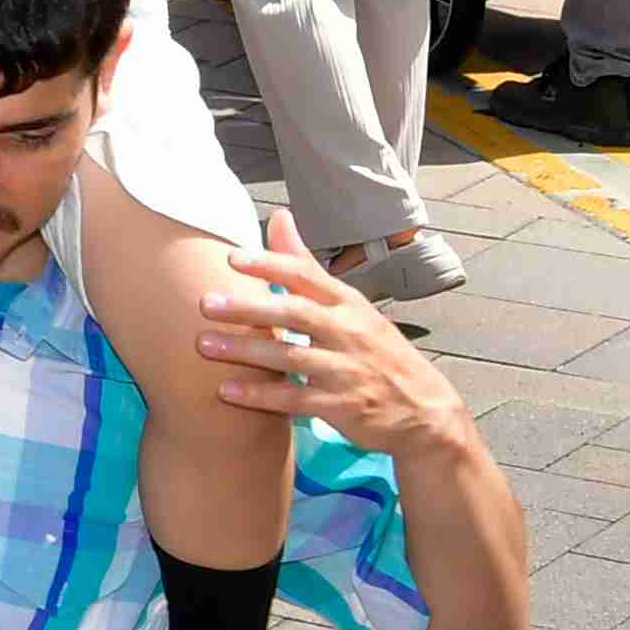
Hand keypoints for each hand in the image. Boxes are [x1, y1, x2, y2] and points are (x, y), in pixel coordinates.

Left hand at [191, 237, 478, 461]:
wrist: (426, 413)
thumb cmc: (377, 351)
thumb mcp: (351, 305)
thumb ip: (307, 266)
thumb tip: (278, 216)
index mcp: (349, 304)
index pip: (308, 277)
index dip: (271, 265)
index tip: (232, 258)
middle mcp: (349, 333)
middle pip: (296, 314)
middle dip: (249, 308)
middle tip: (206, 303)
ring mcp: (347, 371)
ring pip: (291, 357)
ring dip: (245, 351)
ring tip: (203, 344)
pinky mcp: (343, 407)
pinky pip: (296, 399)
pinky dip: (261, 395)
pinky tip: (227, 390)